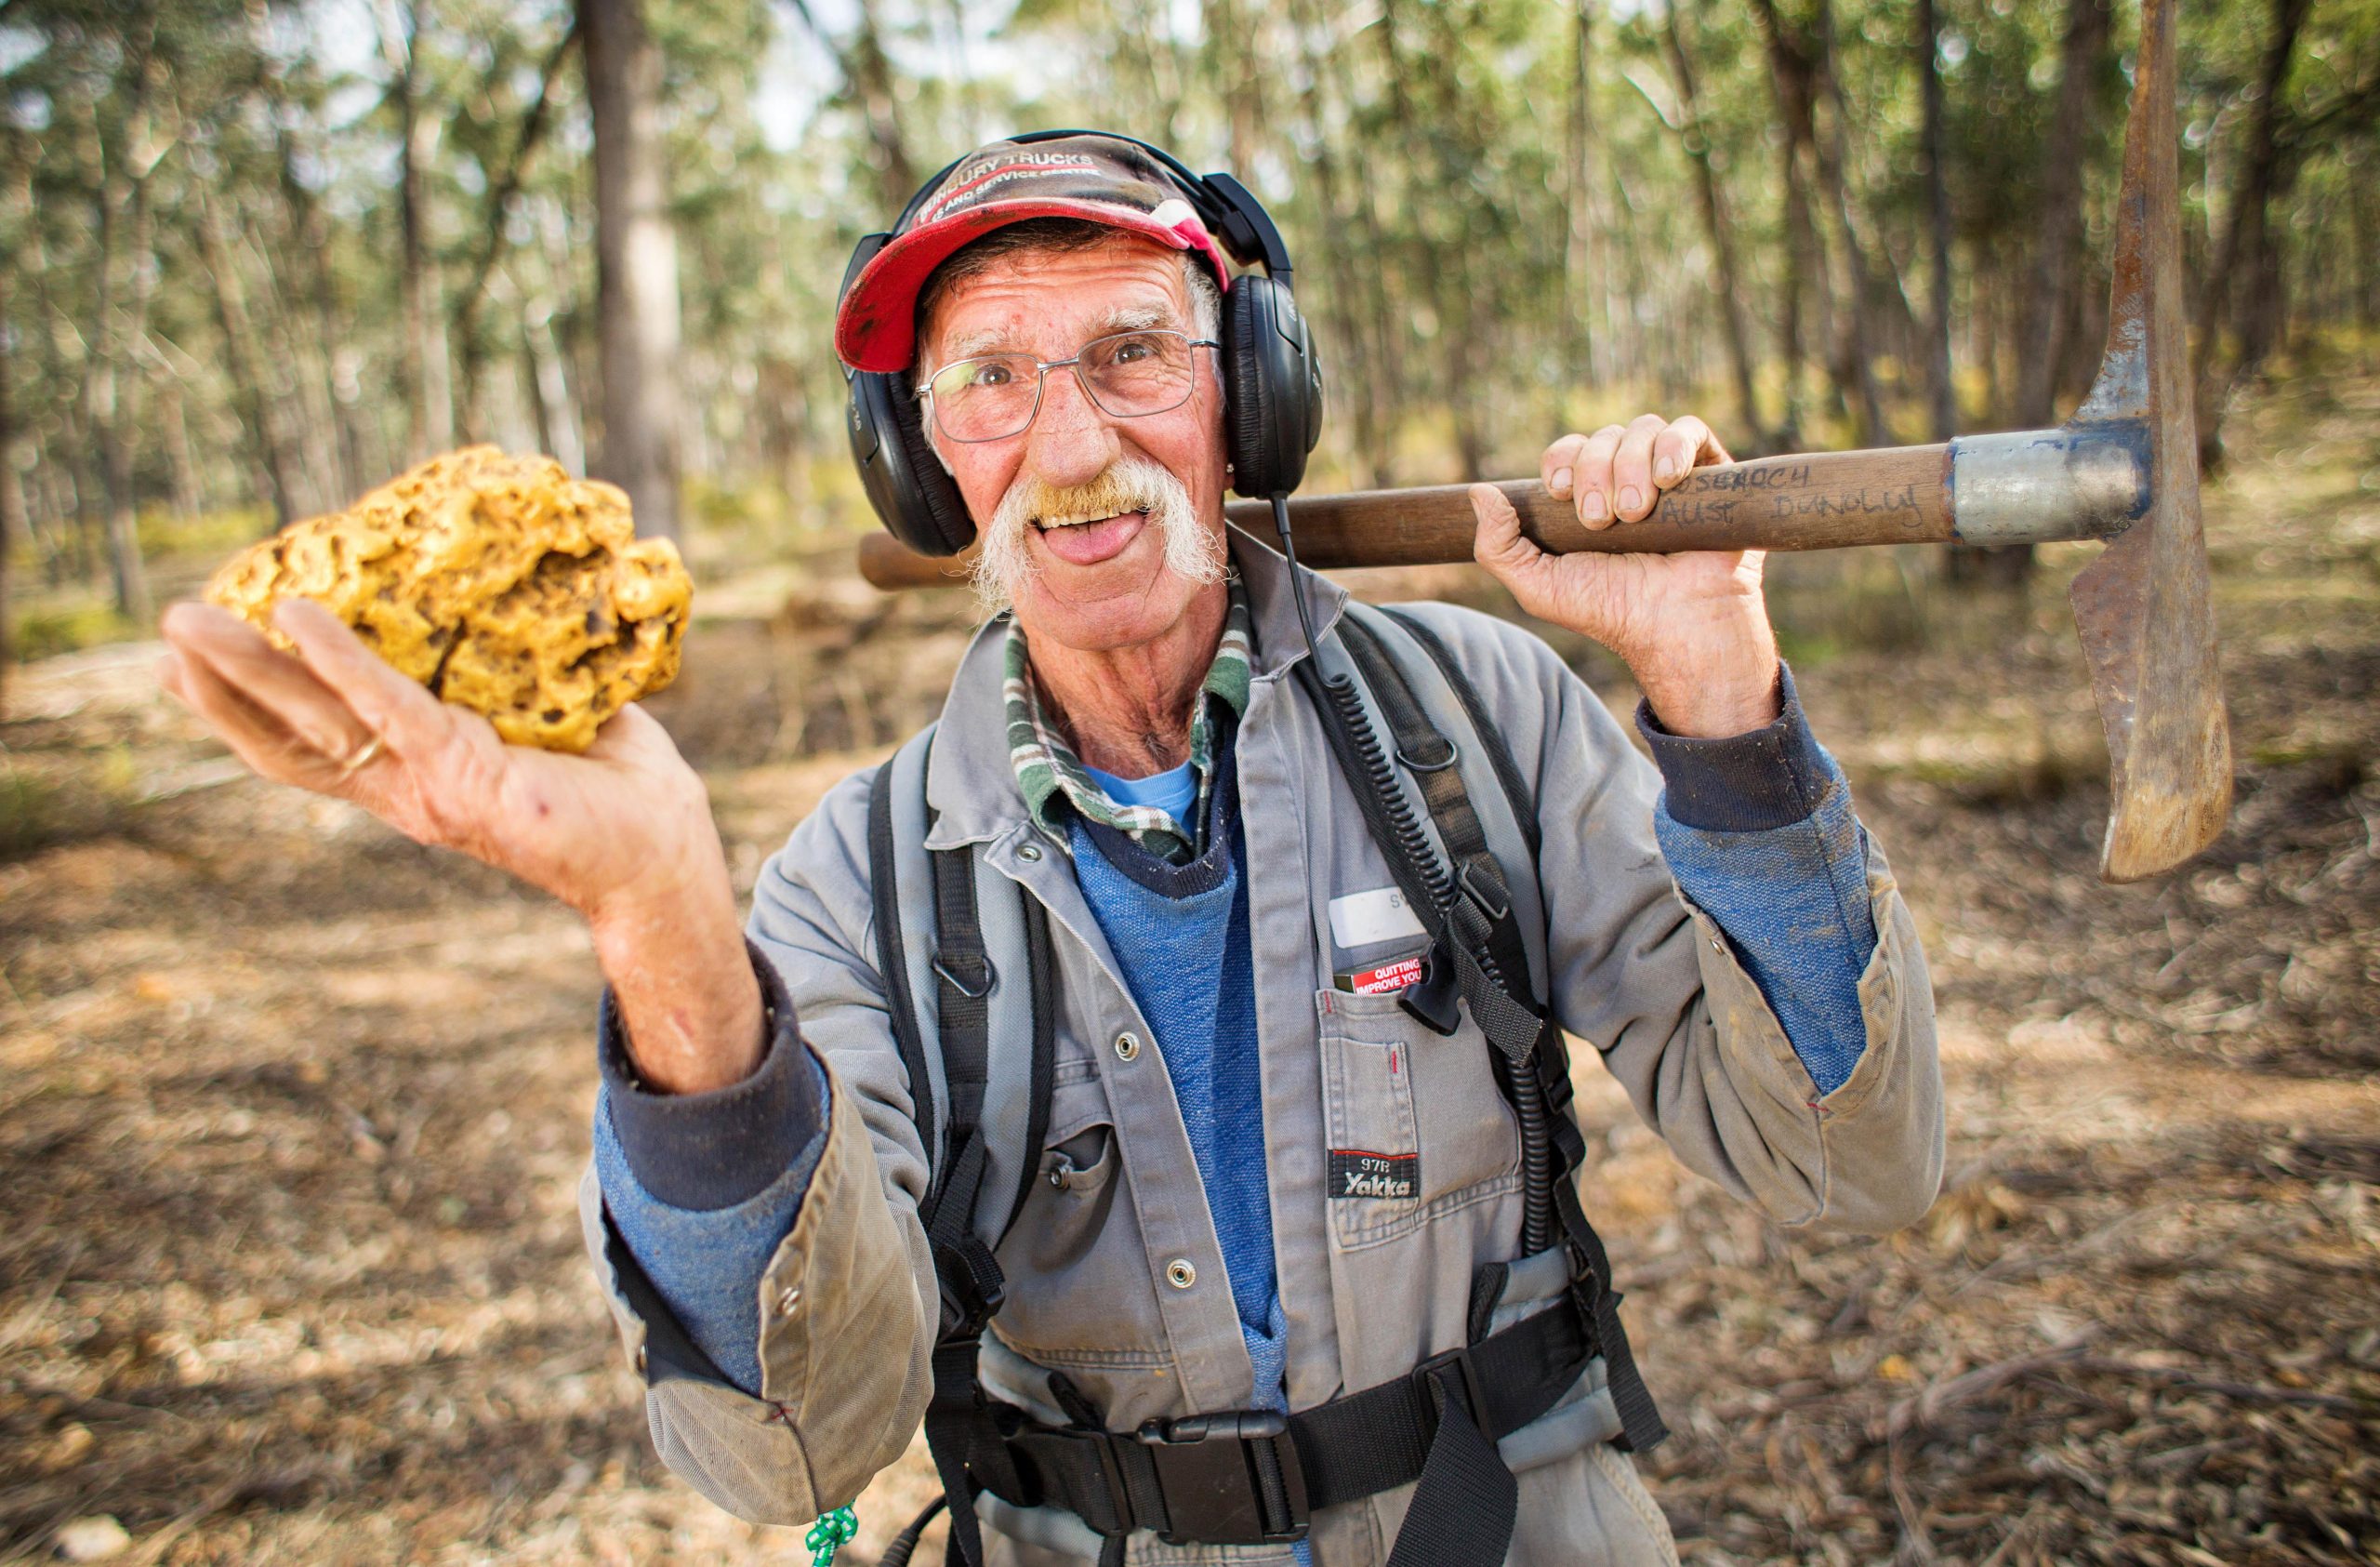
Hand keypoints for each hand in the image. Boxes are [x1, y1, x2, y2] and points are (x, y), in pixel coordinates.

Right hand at [158, 599, 759, 1089]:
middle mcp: (405, 788)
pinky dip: (338, 660)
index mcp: (414, 775)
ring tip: (187, 620)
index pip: (310, 741)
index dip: (247, 704)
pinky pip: (387, 708)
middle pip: (287, 734)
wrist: (662, 848)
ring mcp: (426, 786)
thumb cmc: (614, 783)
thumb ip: (502, 670)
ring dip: (245, 669)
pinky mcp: (463, 774)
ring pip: (314, 722)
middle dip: (220, 683)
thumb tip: (500, 598)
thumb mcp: (540, 715)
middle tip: (167, 626)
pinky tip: (293, 616)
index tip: (189, 662)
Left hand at [1470, 412, 1781, 737]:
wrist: (1675, 625)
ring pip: (1643, 429)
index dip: (1561, 460)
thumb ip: (1498, 546)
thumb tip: (1479, 492)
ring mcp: (1670, 474)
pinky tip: (1668, 478)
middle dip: (1594, 473)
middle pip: (1603, 438)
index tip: (1559, 493)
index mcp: (1588, 496)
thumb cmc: (1611, 610)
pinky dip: (1674, 444)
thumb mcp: (1539, 586)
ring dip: (1630, 466)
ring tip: (1636, 515)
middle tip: (1601, 522)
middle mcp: (1628, 478)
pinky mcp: (1712, 472)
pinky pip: (1690, 430)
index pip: (1568, 451)